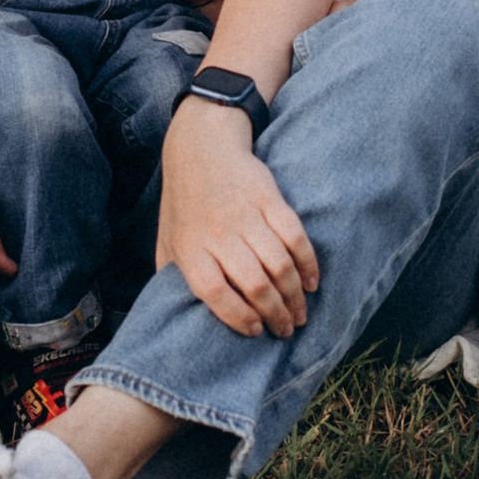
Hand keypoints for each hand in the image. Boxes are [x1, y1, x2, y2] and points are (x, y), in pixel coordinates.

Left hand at [157, 99, 320, 337]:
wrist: (200, 148)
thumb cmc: (184, 203)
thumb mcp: (167, 240)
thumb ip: (172, 277)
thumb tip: (178, 316)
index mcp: (190, 248)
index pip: (215, 292)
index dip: (238, 316)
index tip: (255, 331)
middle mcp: (217, 233)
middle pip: (253, 283)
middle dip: (276, 314)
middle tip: (286, 329)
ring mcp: (245, 214)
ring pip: (279, 264)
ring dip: (295, 295)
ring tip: (300, 314)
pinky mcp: (269, 198)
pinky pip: (295, 236)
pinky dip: (308, 263)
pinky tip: (312, 282)